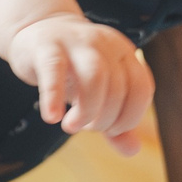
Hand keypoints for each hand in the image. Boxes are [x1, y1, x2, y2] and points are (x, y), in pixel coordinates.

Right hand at [10, 14, 152, 153]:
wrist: (39, 30)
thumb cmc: (74, 69)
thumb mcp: (99, 93)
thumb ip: (115, 123)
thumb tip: (133, 151)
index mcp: (125, 53)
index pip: (142, 88)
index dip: (129, 117)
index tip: (109, 130)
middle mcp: (106, 44)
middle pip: (117, 88)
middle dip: (104, 119)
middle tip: (84, 127)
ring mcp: (76, 42)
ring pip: (95, 78)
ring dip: (87, 112)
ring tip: (71, 126)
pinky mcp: (46, 47)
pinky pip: (54, 71)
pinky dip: (54, 98)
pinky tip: (52, 117)